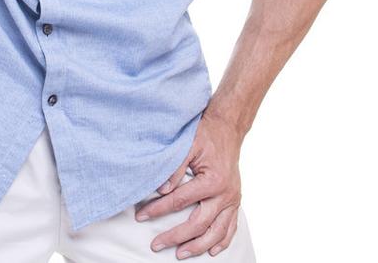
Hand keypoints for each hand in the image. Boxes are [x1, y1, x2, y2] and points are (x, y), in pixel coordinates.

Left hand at [134, 107, 243, 257]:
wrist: (228, 127)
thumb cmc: (207, 133)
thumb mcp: (188, 145)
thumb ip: (176, 168)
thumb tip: (161, 190)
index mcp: (213, 180)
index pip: (180, 201)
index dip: (159, 209)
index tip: (142, 216)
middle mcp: (225, 194)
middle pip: (199, 223)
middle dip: (176, 236)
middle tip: (156, 244)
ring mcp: (232, 199)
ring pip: (216, 232)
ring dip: (198, 246)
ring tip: (181, 253)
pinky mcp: (235, 201)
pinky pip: (230, 227)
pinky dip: (222, 241)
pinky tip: (212, 251)